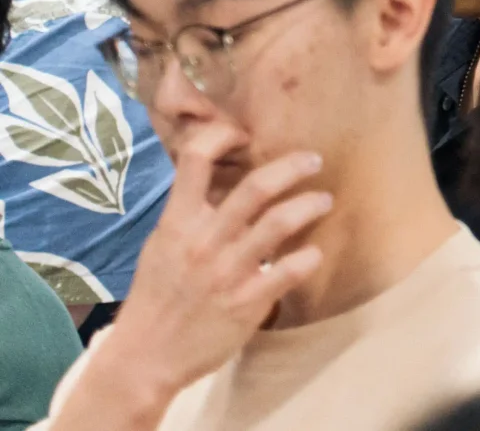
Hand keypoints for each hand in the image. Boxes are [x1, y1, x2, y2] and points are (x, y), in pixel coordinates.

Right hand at [59, 124, 330, 427]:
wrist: (144, 358)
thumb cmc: (157, 296)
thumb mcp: (163, 246)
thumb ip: (190, 213)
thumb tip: (222, 177)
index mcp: (177, 224)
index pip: (194, 161)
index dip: (221, 136)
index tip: (244, 134)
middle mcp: (203, 242)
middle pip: (254, 188)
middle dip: (292, 167)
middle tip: (314, 160)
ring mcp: (226, 273)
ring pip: (278, 224)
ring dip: (309, 205)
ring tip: (323, 201)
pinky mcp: (247, 303)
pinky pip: (288, 271)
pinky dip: (308, 257)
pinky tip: (314, 252)